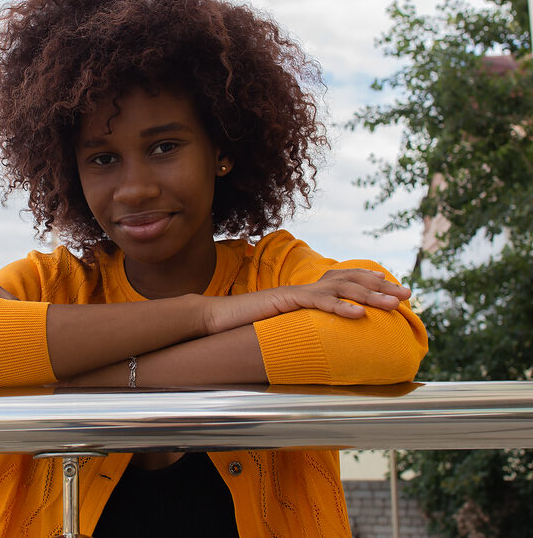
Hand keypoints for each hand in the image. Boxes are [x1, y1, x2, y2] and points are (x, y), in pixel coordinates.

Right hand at [205, 268, 410, 332]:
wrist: (215, 319)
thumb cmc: (246, 327)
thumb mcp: (282, 328)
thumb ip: (303, 328)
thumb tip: (324, 344)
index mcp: (306, 292)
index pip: (344, 280)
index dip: (371, 283)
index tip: (396, 291)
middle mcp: (304, 288)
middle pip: (349, 280)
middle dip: (381, 286)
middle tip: (408, 293)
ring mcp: (295, 293)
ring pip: (339, 289)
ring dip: (370, 296)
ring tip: (394, 304)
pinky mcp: (284, 301)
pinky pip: (316, 303)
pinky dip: (340, 308)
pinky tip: (359, 315)